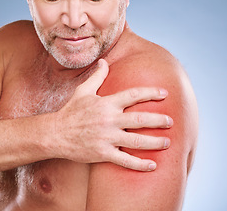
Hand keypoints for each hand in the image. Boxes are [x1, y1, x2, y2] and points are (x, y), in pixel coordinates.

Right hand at [53, 59, 172, 170]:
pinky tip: (153, 165)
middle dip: (158, 120)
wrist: (55, 134)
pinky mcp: (102, 154)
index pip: (133, 95)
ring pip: (136, 141)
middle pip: (139, 119)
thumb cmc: (71, 111)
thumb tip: (104, 61)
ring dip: (154, 142)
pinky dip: (140, 164)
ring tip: (167, 142)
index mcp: (106, 103)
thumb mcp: (83, 91)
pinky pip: (125, 161)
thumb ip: (97, 76)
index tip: (164, 93)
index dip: (150, 93)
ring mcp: (106, 138)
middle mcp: (109, 120)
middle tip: (171, 121)